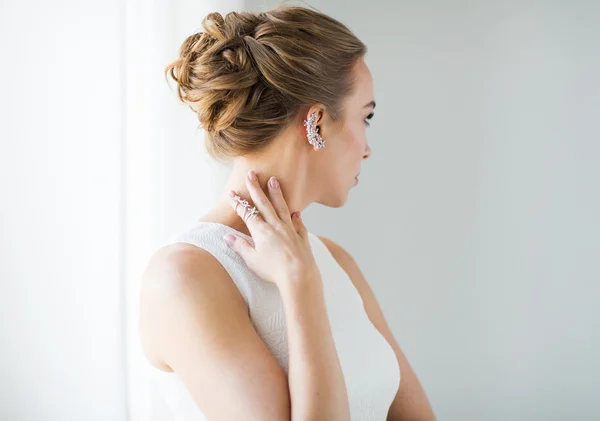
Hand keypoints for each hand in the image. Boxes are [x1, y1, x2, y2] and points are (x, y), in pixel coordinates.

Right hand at [223, 170, 320, 288]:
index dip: (238, 203)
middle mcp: (275, 226)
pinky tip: (296, 212)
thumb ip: (240, 247)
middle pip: (264, 203)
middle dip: (256, 188)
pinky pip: (298, 223)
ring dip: (276, 193)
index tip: (232, 193)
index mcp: (261, 231)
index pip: (247, 213)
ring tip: (274, 180)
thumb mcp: (252, 260)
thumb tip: (227, 237)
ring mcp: (290, 230)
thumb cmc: (274, 270)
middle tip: (252, 174)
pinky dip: (296, 216)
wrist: (299, 275)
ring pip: (281, 207)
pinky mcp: (301, 237)